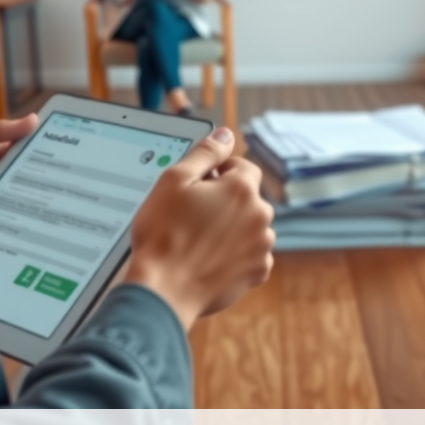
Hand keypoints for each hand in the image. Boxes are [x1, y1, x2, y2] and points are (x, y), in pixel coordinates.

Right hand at [125, 127, 274, 331]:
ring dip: (232, 228)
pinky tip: (209, 258)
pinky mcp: (257, 272)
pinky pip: (250, 254)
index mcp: (242, 189)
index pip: (242, 167)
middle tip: (192, 216)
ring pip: (249, 226)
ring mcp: (262, 246)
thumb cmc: (162, 234)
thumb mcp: (174, 180)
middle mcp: (261, 216)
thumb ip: (205, 153)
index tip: (198, 187)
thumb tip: (225, 134)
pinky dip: (235, 254)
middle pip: (247, 197)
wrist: (162, 289)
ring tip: (199, 240)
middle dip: (225, 201)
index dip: (219, 173)